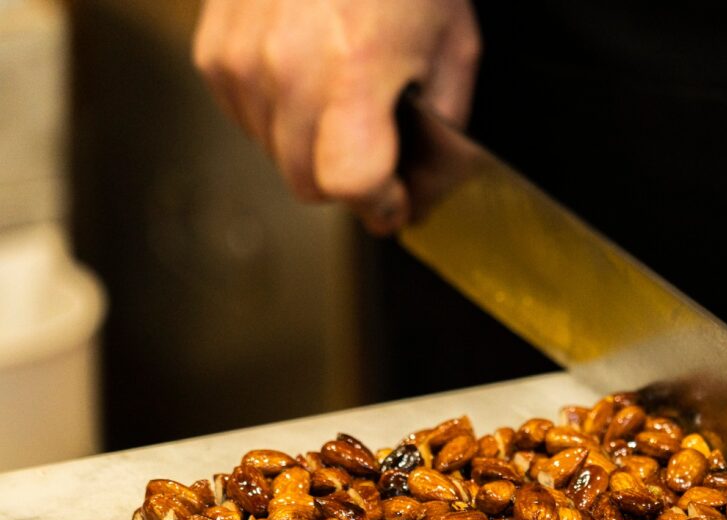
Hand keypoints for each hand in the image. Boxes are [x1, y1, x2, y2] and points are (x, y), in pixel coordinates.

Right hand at [193, 0, 479, 233]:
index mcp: (354, 70)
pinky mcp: (213, 48)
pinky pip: (244, 117)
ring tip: (344, 98)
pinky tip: (308, 78)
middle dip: (348, 182)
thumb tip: (425, 194)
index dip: (380, 204)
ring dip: (310, 147)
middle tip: (380, 155)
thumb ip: (444, 133)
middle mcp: (285, 67)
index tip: (396, 201)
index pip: (348, 183)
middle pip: (306, 182)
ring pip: (272, 154)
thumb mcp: (454, 49)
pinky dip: (277, 115)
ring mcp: (240, 57)